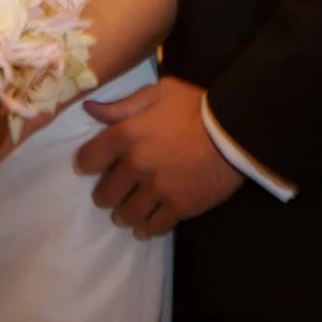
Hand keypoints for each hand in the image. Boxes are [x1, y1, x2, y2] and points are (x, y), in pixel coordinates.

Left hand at [72, 78, 241, 237]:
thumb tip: (90, 110)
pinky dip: (146, 229)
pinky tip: (145, 226)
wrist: (235, 132)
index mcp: (127, 135)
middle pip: (106, 193)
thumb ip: (124, 105)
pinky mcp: (179, 207)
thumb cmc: (197, 107)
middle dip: (105, 194)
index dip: (87, 164)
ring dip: (123, 215)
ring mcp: (157, 189)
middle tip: (110, 195)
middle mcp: (136, 165)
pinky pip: (154, 226)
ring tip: (126, 214)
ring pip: (127, 214)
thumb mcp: (159, 92)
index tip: (90, 167)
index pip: (89, 158)